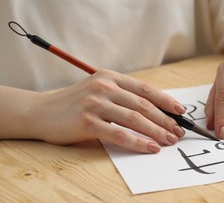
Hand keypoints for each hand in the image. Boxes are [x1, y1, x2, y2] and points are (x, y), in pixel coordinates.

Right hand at [32, 69, 185, 152]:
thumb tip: (154, 110)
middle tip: (178, 132)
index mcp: (110, 77)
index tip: (181, 111)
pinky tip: (150, 148)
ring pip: (135, 118)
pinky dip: (138, 142)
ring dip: (156, 132)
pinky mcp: (87, 122)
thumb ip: (122, 96)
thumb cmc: (75, 103)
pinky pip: (119, 134)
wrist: (40, 111)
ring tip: (169, 141)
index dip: (166, 101)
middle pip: (143, 105)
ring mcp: (95, 103)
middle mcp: (104, 86)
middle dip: (165, 120)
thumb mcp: (99, 91)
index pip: (145, 89)